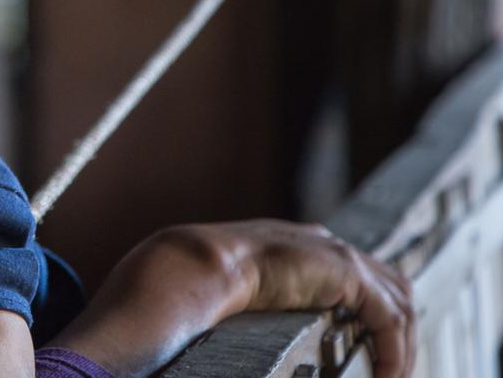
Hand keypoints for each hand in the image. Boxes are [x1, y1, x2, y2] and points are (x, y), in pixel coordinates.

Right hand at [233, 220, 413, 376]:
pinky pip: (389, 319)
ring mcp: (342, 255)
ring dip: (402, 347)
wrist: (207, 264)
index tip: (376, 351)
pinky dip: (392, 350)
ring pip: (400, 305)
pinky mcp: (348, 271)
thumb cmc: (215, 279)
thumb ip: (274, 297)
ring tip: (391, 377)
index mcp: (310, 246)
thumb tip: (265, 327)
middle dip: (402, 333)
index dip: (378, 316)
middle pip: (393, 290)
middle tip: (393, 370)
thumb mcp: (253, 288)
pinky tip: (384, 374)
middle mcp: (331, 246)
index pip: (364, 279)